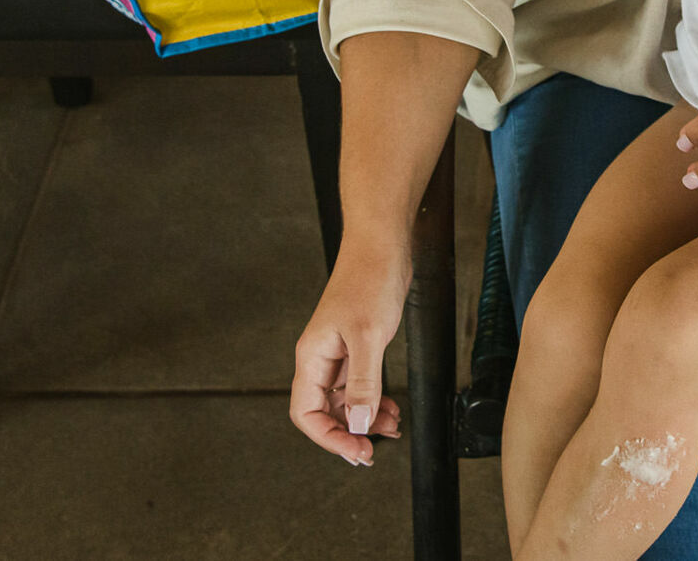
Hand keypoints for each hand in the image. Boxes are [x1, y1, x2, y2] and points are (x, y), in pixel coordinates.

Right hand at [290, 242, 406, 465]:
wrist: (382, 246)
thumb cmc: (369, 280)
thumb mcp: (369, 337)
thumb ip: (363, 383)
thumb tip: (357, 423)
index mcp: (312, 356)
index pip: (306, 412)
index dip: (328, 437)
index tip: (356, 450)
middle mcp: (321, 358)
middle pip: (325, 411)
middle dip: (349, 432)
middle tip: (374, 450)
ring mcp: (339, 353)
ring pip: (346, 401)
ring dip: (366, 418)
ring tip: (391, 426)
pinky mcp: (358, 346)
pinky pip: (360, 385)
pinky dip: (375, 400)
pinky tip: (391, 407)